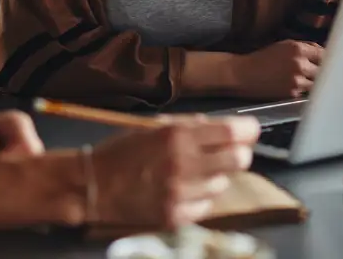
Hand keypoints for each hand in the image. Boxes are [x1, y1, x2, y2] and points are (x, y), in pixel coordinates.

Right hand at [92, 116, 260, 227]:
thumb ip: (192, 126)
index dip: (248, 131)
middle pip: (239, 160)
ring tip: (191, 172)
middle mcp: (183, 164)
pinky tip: (181, 190)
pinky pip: (206, 205)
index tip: (249, 132)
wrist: (94, 185)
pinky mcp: (175, 216)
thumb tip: (225, 128)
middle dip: (238, 154)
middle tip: (227, 152)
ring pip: (223, 184)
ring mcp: (180, 193)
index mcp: (178, 136)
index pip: (233, 132)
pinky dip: (199, 197)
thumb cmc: (125, 150)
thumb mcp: (156, 126)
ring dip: (214, 176)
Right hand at [231, 40, 322, 99]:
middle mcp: (299, 63)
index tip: (328, 61)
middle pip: (324, 69)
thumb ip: (305, 47)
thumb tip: (323, 50)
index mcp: (298, 49)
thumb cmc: (263, 58)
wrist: (243, 74)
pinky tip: (294, 86)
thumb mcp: (284, 45)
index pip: (324, 54)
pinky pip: (306, 92)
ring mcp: (297, 80)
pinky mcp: (292, 93)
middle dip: (321, 71)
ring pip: (317, 83)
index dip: (327, 58)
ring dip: (313, 82)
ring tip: (303, 79)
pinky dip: (303, 90)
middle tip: (316, 71)